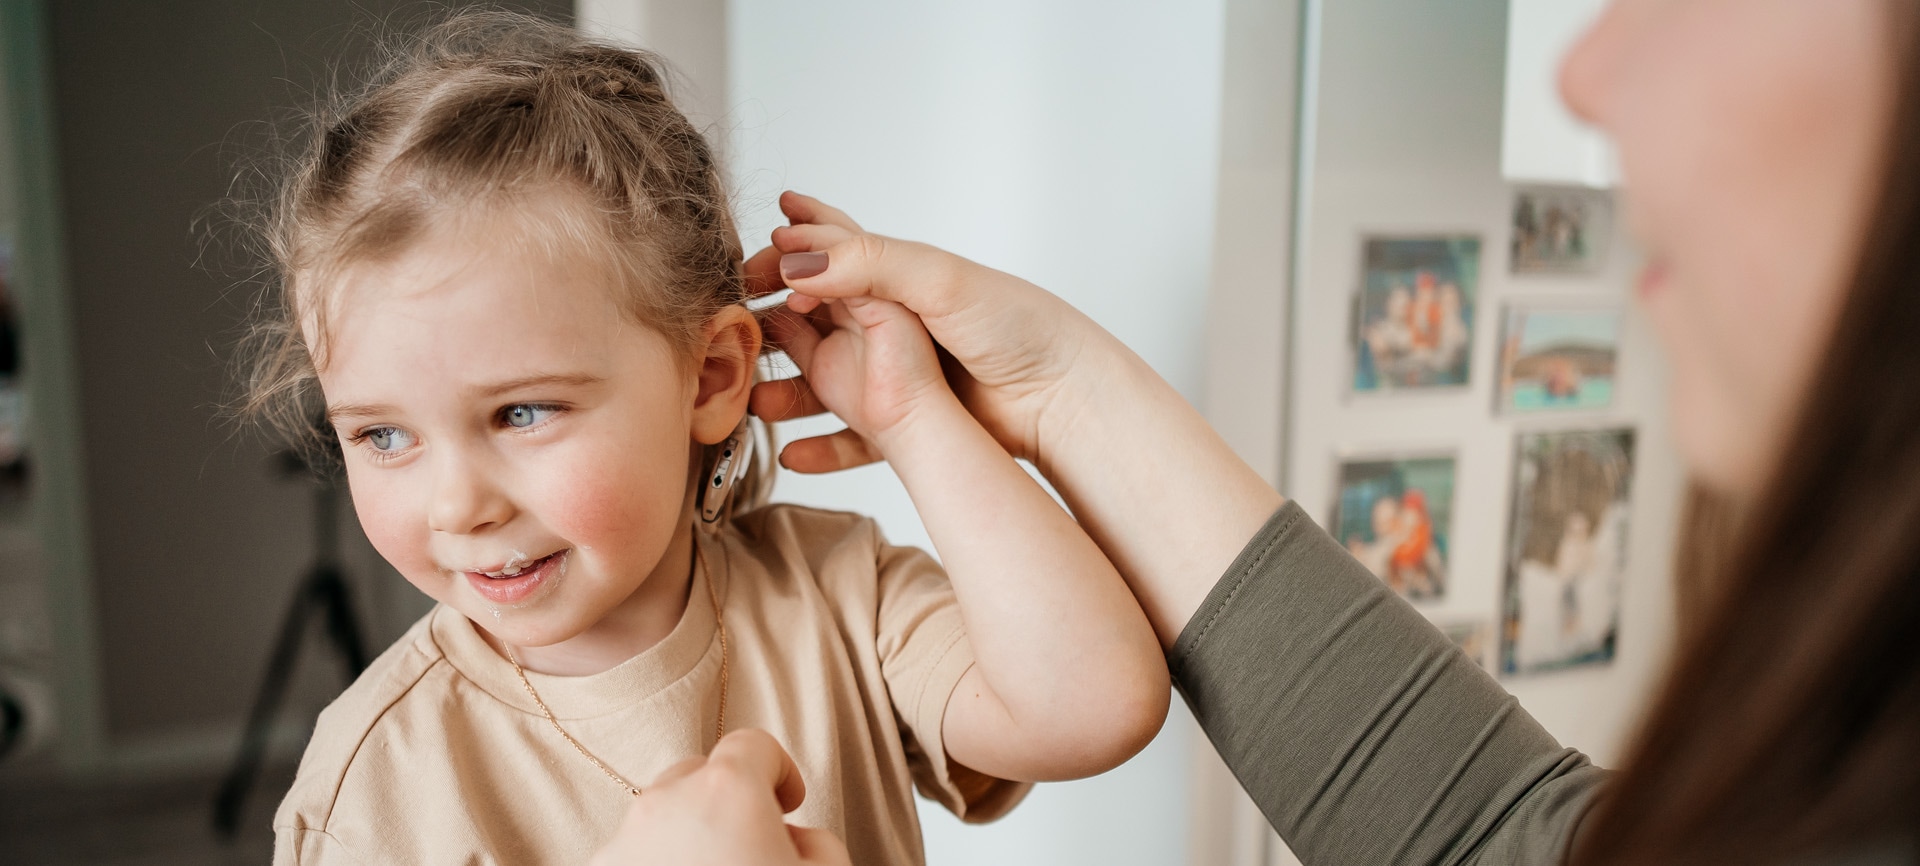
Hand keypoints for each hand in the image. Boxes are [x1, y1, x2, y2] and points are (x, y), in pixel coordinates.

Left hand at [588, 729, 850, 865]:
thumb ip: (817, 842)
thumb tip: (791, 839)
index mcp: (727, 793)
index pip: (753, 745)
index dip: (778, 771)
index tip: (787, 804)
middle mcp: (663, 808)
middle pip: (695, 776)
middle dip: (726, 803)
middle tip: (753, 851)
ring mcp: (620, 849)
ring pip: (657, 822)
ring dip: (687, 842)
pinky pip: (631, 860)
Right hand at [746, 192, 1283, 650]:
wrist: (1064, 396)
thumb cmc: (1015, 327)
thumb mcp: (935, 279)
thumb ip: (865, 264)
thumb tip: (795, 262)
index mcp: (898, 274)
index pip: (829, 248)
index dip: (787, 245)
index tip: (745, 255)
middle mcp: (894, 321)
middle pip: (813, 317)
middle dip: (767, 321)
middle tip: (726, 330)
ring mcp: (900, 375)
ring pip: (822, 381)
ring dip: (783, 390)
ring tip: (746, 401)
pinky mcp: (912, 426)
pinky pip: (852, 439)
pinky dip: (821, 447)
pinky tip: (793, 456)